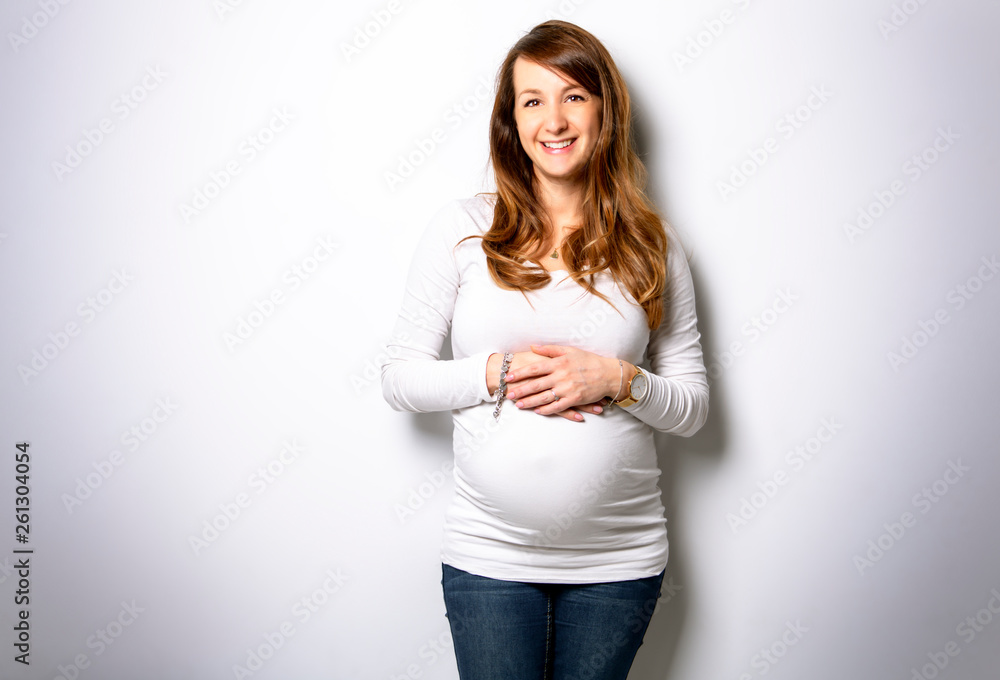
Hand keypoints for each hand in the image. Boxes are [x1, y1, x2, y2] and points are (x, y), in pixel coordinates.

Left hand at [504, 344, 621, 417]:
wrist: (608, 374)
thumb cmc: (589, 361)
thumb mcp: (570, 350)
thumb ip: (550, 349)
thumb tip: (533, 346)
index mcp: (559, 363)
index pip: (535, 368)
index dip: (520, 373)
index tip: (508, 377)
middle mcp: (561, 376)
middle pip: (536, 384)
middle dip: (520, 390)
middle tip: (508, 394)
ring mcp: (568, 389)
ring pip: (544, 397)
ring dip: (530, 402)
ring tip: (518, 405)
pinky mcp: (575, 399)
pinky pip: (557, 406)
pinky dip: (546, 410)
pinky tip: (537, 411)